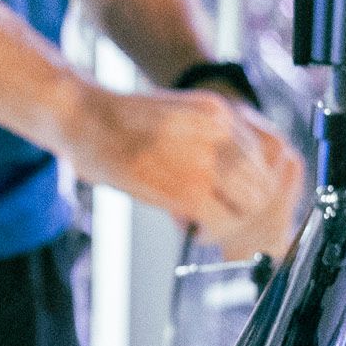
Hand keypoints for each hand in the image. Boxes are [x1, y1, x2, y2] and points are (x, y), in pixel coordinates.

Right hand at [63, 81, 307, 257]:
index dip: (246, 184)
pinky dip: (212, 233)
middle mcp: (222, 133)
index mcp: (219, 112)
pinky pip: (222, 222)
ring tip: (205, 224)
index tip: (228, 197)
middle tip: (219, 215)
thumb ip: (202, 145)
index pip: (260, 157)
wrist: (84, 117)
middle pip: (261, 182)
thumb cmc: (117, 120)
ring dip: (231, 221)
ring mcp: (208, 161)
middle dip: (244, 205)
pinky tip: (193, 230)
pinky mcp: (191, 189)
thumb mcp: (174, 118)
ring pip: (249, 205)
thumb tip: (217, 185)